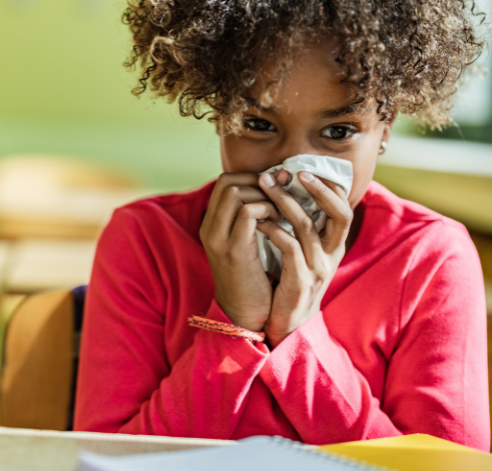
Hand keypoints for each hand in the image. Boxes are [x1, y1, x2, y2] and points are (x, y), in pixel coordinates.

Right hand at [200, 172, 285, 331]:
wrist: (245, 315)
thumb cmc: (254, 279)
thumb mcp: (248, 245)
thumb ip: (252, 220)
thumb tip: (275, 186)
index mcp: (212, 225)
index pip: (224, 182)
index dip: (251, 177)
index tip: (276, 184)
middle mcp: (209, 228)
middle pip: (227, 181)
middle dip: (258, 180)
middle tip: (282, 191)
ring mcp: (218, 238)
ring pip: (235, 191)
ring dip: (264, 194)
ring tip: (281, 210)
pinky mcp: (233, 250)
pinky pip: (247, 213)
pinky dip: (267, 209)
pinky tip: (280, 221)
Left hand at [257, 171, 352, 346]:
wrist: (284, 324)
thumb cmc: (288, 283)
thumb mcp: (302, 254)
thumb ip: (302, 228)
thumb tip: (289, 192)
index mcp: (334, 246)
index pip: (345, 208)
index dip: (331, 186)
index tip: (307, 169)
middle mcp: (331, 255)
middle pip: (340, 213)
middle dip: (318, 189)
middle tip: (292, 171)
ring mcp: (318, 268)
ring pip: (307, 226)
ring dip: (285, 202)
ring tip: (265, 186)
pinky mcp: (300, 280)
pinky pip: (289, 247)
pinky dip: (273, 229)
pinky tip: (258, 219)